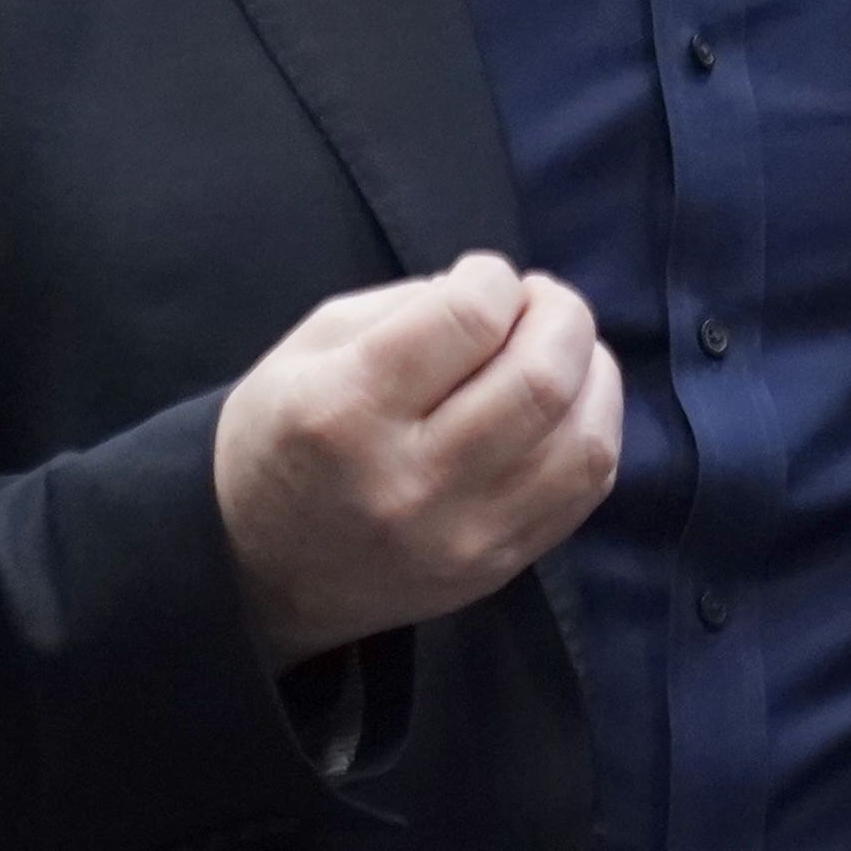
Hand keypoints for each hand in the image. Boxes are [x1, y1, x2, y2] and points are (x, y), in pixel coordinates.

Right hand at [210, 253, 620, 670]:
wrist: (258, 572)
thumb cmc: (282, 439)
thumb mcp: (310, 347)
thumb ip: (409, 307)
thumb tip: (503, 296)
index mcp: (347, 410)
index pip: (471, 318)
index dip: (494, 278)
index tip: (481, 278)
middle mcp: (412, 480)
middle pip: (542, 378)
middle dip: (561, 314)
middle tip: (537, 303)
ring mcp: (465, 535)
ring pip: (584, 440)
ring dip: (591, 371)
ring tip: (561, 350)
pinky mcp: (499, 567)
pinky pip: (586, 487)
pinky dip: (593, 426)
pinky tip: (568, 404)